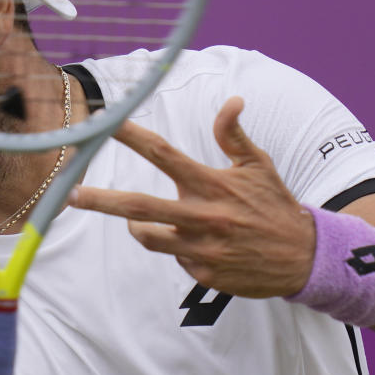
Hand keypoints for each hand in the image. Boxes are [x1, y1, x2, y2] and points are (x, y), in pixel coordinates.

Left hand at [70, 96, 316, 297]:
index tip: (106, 124)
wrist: (303, 258)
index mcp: (212, 184)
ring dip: (138, 226)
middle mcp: (202, 216)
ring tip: (140, 219)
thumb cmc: (276, 206)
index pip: (164, 154)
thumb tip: (231, 101)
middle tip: (71, 195)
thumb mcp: (259, 166)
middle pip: (139, 207)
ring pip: (148, 236)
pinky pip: (176, 257)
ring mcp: (200, 248)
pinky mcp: (203, 273)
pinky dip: (180, 248)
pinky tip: (205, 244)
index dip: (132, 137)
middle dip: (100, 201)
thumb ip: (234, 136)